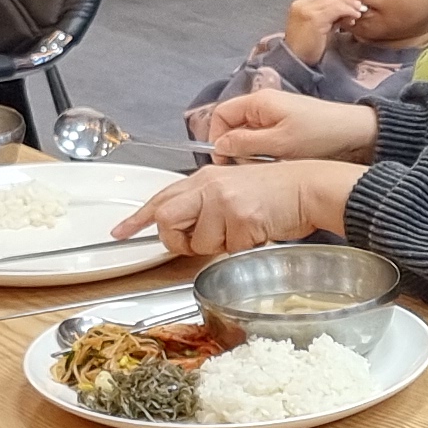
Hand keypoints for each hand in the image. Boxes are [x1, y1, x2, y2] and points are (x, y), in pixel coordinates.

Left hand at [117, 160, 350, 257]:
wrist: (308, 188)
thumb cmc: (275, 193)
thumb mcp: (233, 190)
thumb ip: (206, 204)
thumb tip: (187, 231)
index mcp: (204, 177)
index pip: (162, 197)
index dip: (138, 218)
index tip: (119, 231)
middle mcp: (209, 185)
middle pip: (168, 220)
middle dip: (178, 240)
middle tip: (199, 243)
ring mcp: (223, 200)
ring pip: (200, 242)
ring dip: (220, 246)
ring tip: (243, 229)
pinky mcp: (240, 216)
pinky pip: (229, 249)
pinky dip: (243, 248)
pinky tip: (257, 231)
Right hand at [193, 86, 380, 162]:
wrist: (357, 135)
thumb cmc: (320, 135)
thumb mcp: (279, 143)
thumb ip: (246, 143)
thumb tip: (220, 146)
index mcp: (259, 102)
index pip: (221, 115)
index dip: (216, 137)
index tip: (224, 160)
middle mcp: (264, 105)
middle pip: (233, 126)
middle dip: (235, 148)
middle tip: (248, 167)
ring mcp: (276, 116)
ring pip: (249, 136)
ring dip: (252, 153)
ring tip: (266, 167)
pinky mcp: (287, 128)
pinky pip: (265, 141)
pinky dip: (265, 154)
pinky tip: (277, 165)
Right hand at [283, 0, 369, 64]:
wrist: (296, 61)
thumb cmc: (307, 48)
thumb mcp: (319, 27)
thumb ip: (330, 17)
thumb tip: (349, 10)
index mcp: (300, 5)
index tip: (353, 2)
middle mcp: (302, 4)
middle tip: (358, 5)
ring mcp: (307, 10)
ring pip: (333, 1)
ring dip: (349, 5)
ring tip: (358, 12)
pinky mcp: (314, 18)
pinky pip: (335, 9)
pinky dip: (347, 11)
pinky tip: (354, 17)